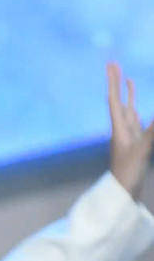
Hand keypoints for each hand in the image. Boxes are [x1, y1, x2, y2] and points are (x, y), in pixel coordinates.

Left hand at [107, 62, 153, 197]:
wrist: (124, 196)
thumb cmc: (128, 174)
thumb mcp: (142, 150)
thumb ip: (153, 130)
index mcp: (119, 129)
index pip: (115, 100)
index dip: (114, 82)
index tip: (111, 65)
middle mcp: (122, 130)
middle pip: (118, 101)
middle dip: (116, 83)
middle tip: (112, 65)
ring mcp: (128, 137)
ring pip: (127, 111)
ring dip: (127, 95)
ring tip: (127, 80)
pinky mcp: (135, 145)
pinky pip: (137, 123)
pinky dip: (138, 112)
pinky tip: (137, 109)